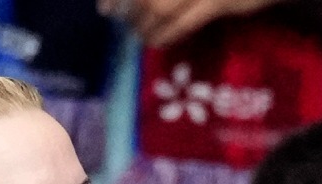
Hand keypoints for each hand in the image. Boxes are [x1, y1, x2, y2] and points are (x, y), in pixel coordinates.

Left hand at [101, 0, 274, 49]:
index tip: (104, 8)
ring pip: (156, 5)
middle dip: (124, 8)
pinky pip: (181, 22)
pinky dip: (164, 34)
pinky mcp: (217, 2)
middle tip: (117, 19)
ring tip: (138, 32)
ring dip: (142, 23)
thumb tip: (139, 5)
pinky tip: (157, 41)